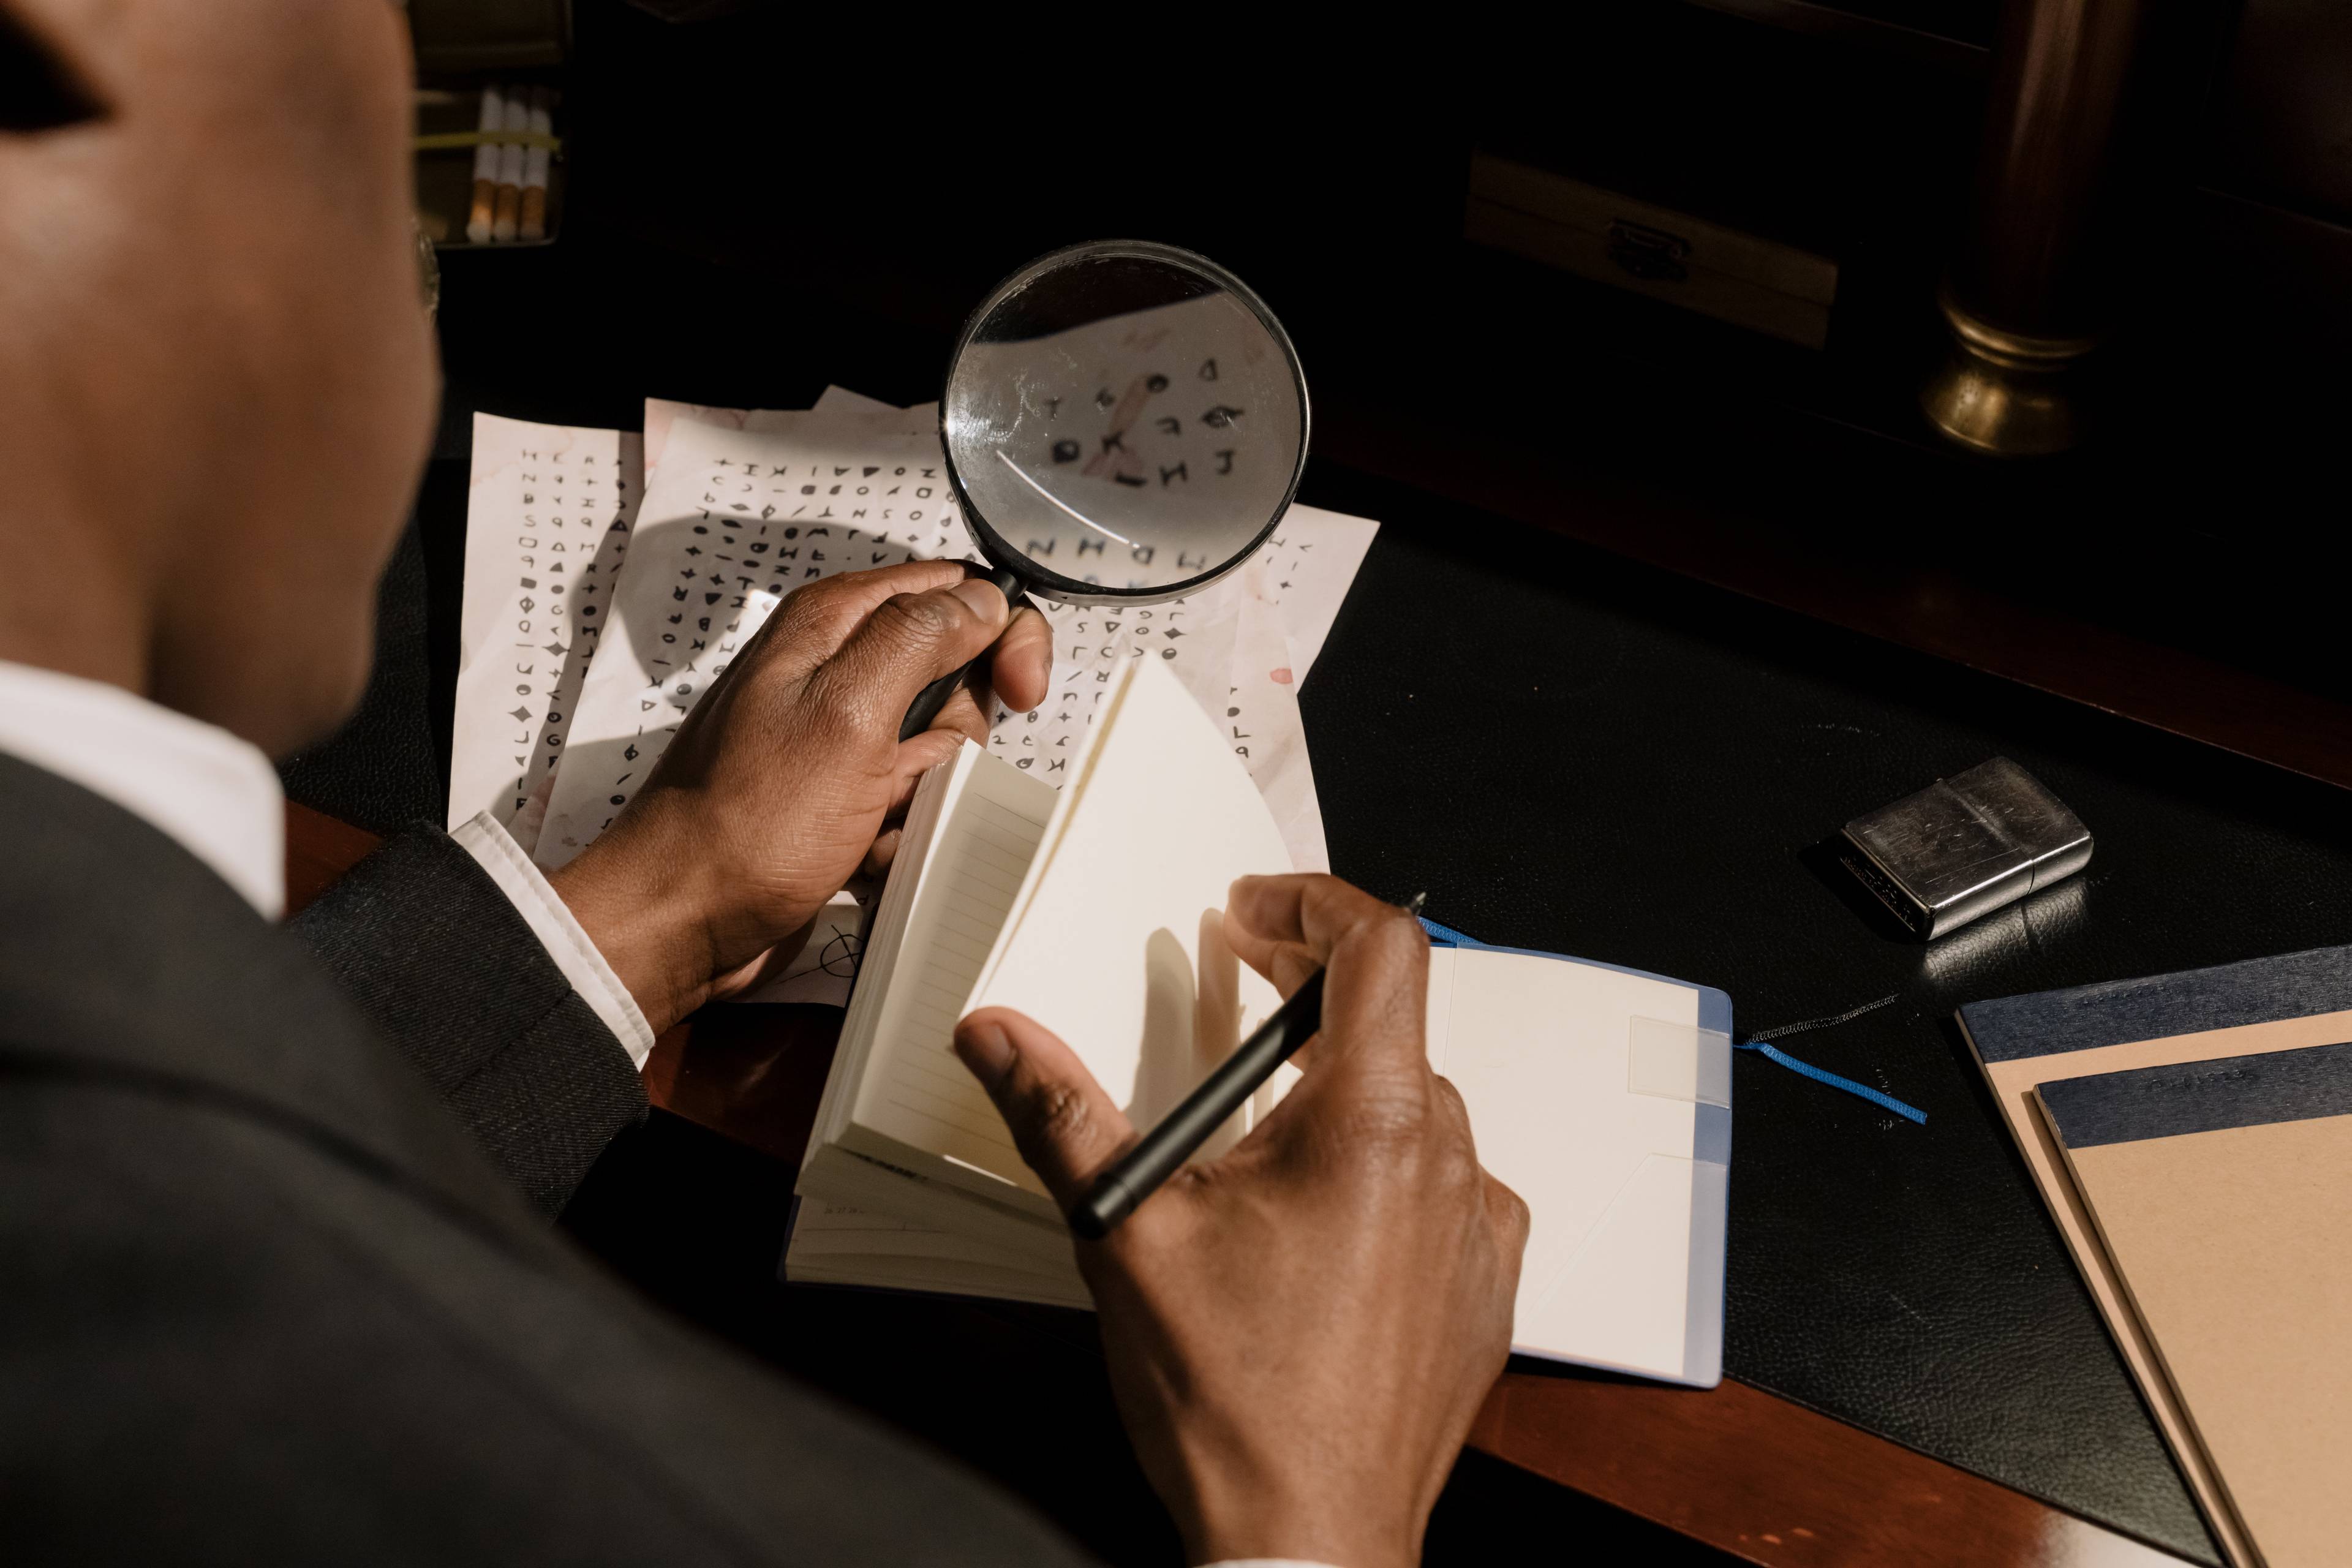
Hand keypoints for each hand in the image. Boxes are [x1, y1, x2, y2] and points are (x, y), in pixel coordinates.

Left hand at [548, 560, 1049, 1033]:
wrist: (684, 919)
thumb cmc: (746, 824)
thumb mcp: (848, 712)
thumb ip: (919, 637)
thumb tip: (981, 598)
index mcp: (832, 624)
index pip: (954, 589)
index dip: (1001, 633)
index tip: (1018, 689)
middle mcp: (834, 669)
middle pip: (957, 675)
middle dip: (956, 735)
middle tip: (913, 769)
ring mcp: (837, 736)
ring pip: (940, 748)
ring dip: (925, 795)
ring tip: (871, 820)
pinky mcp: (839, 795)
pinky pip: (910, 802)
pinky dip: (901, 832)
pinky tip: (860, 850)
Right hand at [953, 875, 1528, 1567]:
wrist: (1309, 1545)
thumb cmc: (1234, 1406)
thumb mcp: (1125, 1237)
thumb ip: (1061, 1115)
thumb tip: (998, 1036)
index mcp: (1373, 1126)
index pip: (1382, 947)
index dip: (1313, 905)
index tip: (1252, 915)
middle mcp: (1449, 1163)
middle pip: (1393, 1028)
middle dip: (1308, 995)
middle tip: (1238, 991)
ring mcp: (1479, 1230)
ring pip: (1417, 1111)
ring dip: (1344, 1092)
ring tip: (1260, 1127)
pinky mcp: (1488, 1288)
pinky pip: (1446, 1189)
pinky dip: (1386, 1173)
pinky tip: (1318, 1218)